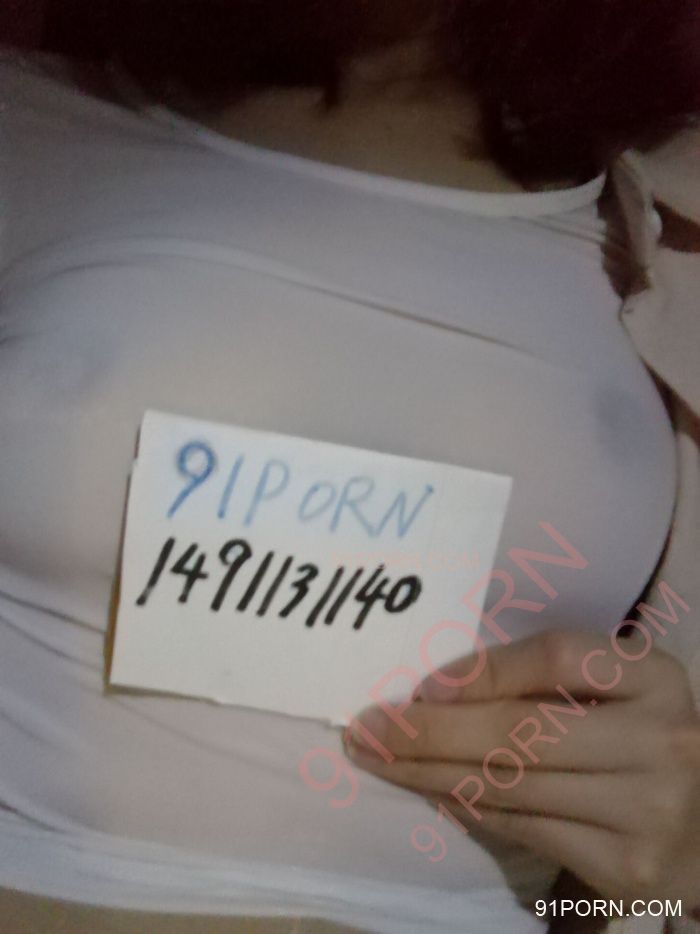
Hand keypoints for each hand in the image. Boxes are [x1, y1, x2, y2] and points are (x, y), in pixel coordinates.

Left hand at [344, 629, 699, 904]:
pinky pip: (522, 829)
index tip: (422, 686)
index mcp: (654, 677)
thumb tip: (440, 692)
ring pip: (509, 785)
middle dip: (428, 731)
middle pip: (520, 730)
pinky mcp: (625, 870)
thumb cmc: (643, 737)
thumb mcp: (618, 689)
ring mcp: (644, 810)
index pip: (557, 657)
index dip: (482, 670)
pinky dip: (466, 807)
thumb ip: (549, 679)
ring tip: (379, 759)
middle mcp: (658, 740)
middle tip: (366, 727)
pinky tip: (431, 790)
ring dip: (428, 773)